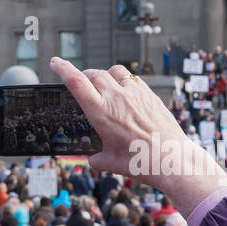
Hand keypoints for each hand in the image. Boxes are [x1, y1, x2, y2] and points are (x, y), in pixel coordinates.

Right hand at [50, 57, 226, 217]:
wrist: (172, 159)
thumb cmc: (140, 162)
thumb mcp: (110, 163)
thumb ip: (95, 158)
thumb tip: (92, 158)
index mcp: (101, 112)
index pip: (76, 82)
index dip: (62, 69)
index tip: (55, 62)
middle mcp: (117, 97)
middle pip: (93, 74)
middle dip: (84, 76)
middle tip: (82, 84)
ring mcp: (135, 93)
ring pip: (114, 71)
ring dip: (105, 75)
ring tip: (105, 85)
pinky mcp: (150, 95)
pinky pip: (133, 79)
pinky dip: (125, 81)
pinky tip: (126, 93)